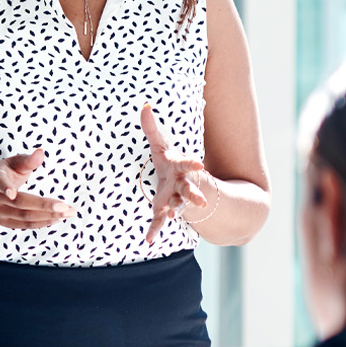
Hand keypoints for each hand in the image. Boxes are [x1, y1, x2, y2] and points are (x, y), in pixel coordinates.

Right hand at [0, 148, 75, 229]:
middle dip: (45, 206)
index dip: (5, 188)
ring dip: (48, 216)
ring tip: (68, 213)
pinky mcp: (4, 222)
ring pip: (25, 217)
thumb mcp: (14, 162)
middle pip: (20, 204)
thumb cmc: (6, 172)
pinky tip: (57, 218)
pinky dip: (43, 222)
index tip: (12, 194)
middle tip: (66, 207)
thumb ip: (28, 160)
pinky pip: (25, 225)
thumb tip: (41, 152)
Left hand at [141, 104, 218, 245]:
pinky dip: (154, 229)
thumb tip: (144, 106)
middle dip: (194, 195)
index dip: (193, 165)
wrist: (178, 183)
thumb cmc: (168, 162)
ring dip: (177, 211)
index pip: (188, 164)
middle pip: (189, 190)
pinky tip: (149, 240)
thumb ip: (151, 128)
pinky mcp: (164, 209)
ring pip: (178, 206)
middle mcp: (181, 184)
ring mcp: (174, 199)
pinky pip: (159, 220)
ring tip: (173, 217)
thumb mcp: (160, 145)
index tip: (200, 166)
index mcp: (180, 168)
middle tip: (200, 201)